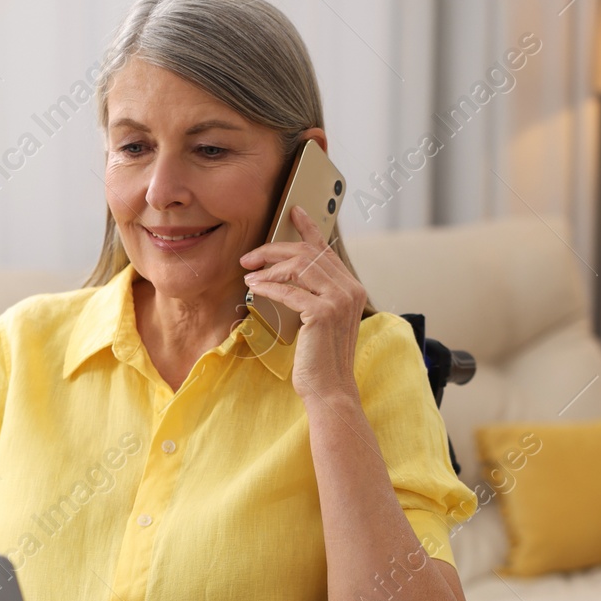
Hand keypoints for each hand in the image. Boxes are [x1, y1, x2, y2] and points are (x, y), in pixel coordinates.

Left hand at [240, 204, 368, 403]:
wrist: (329, 389)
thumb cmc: (320, 358)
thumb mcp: (319, 320)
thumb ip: (313, 294)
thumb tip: (288, 272)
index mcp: (352, 287)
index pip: (327, 249)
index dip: (309, 227)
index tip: (293, 211)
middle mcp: (350, 289)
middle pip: (308, 253)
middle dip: (275, 249)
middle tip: (250, 256)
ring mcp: (339, 300)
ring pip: (299, 266)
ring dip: (268, 267)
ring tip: (249, 273)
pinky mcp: (323, 313)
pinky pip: (289, 291)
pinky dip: (268, 287)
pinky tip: (254, 287)